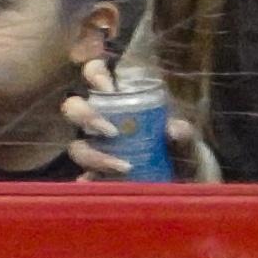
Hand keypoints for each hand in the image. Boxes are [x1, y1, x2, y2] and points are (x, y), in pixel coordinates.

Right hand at [60, 57, 205, 181]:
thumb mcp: (184, 139)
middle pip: (72, 108)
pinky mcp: (95, 177)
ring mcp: (94, 150)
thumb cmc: (179, 150)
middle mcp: (99, 122)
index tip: (109, 88)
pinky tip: (96, 184)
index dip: (94, 73)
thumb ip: (182, 134)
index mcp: (119, 101)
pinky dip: (88, 181)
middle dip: (86, 116)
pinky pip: (82, 178)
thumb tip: (173, 130)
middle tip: (112, 132)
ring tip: (124, 167)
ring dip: (94, 156)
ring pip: (76, 147)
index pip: (95, 73)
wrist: (184, 183)